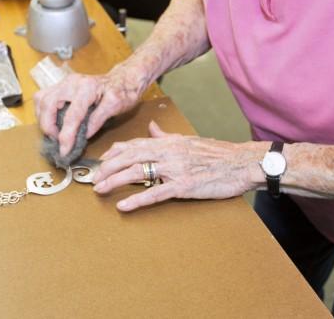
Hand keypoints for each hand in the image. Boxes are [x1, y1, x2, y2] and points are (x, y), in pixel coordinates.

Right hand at [34, 65, 146, 157]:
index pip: (72, 115)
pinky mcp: (61, 85)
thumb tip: (84, 135)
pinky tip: (51, 122)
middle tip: (56, 141)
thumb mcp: (116, 105)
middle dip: (48, 126)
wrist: (123, 78)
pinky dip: (43, 112)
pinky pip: (42, 97)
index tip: (64, 151)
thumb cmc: (122, 91)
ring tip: (54, 133)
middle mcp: (72, 82)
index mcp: (87, 88)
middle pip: (48, 104)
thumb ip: (99, 119)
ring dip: (43, 119)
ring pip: (41, 99)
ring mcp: (64, 82)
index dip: (66, 136)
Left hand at [91, 121, 264, 211]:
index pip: (134, 144)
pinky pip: (155, 193)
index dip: (114, 152)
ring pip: (136, 172)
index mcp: (168, 142)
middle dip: (107, 167)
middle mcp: (168, 152)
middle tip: (93, 177)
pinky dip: (136, 200)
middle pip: (129, 156)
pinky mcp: (183, 186)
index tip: (100, 160)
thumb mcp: (187, 140)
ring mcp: (174, 169)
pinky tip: (122, 205)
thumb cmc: (216, 153)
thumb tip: (152, 128)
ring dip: (114, 181)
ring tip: (99, 189)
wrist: (240, 163)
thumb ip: (166, 136)